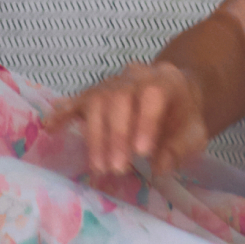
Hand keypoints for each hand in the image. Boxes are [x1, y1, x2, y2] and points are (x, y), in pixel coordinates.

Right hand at [46, 61, 208, 178]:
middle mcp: (137, 76)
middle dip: (117, 136)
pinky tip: (49, 126)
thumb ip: (181, 148)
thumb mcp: (195, 133)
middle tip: (116, 168)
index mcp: (167, 80)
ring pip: (97, 101)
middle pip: (120, 98)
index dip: (145, 122)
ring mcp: (113, 82)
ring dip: (96, 136)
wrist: (176, 96)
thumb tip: (159, 167)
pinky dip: (62, 112)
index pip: (153, 94)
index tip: (141, 152)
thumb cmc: (184, 118)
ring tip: (98, 167)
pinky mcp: (95, 93)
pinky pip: (77, 99)